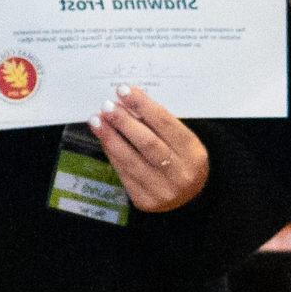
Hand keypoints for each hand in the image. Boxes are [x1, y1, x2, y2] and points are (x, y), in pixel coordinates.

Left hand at [90, 86, 209, 212]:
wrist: (190, 199)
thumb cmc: (183, 161)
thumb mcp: (183, 141)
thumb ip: (159, 125)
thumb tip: (128, 104)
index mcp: (193, 153)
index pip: (165, 124)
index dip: (143, 105)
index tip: (124, 91)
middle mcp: (180, 173)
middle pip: (147, 143)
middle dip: (124, 122)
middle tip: (107, 106)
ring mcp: (162, 190)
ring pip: (130, 160)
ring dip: (110, 138)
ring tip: (97, 121)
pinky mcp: (145, 200)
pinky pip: (123, 173)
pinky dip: (112, 154)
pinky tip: (104, 140)